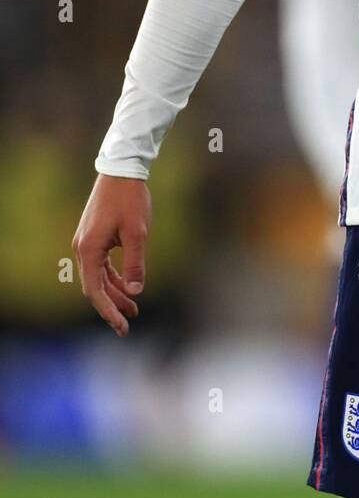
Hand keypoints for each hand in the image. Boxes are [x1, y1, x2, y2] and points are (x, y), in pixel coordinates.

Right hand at [72, 175, 151, 335]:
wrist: (121, 171)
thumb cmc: (130, 200)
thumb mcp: (137, 233)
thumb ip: (135, 263)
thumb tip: (135, 291)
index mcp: (89, 250)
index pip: (95, 290)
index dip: (108, 310)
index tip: (121, 326)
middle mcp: (82, 248)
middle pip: (95, 286)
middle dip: (111, 306)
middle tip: (127, 325)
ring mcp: (87, 242)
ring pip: (99, 276)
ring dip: (115, 292)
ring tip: (133, 307)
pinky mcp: (95, 236)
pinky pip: (102, 264)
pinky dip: (114, 277)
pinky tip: (127, 286)